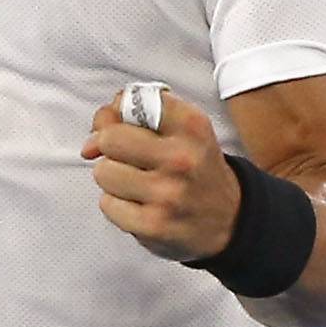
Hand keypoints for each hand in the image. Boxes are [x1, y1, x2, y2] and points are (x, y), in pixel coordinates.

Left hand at [81, 90, 241, 262]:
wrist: (230, 219)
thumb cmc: (196, 168)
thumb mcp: (183, 129)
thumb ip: (137, 114)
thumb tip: (94, 133)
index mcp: (191, 125)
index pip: (131, 102)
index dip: (117, 114)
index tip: (123, 126)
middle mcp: (181, 158)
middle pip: (109, 139)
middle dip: (110, 148)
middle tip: (126, 158)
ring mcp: (166, 194)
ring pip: (103, 173)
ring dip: (113, 178)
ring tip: (137, 184)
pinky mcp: (153, 225)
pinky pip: (107, 204)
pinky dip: (117, 205)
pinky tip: (139, 205)